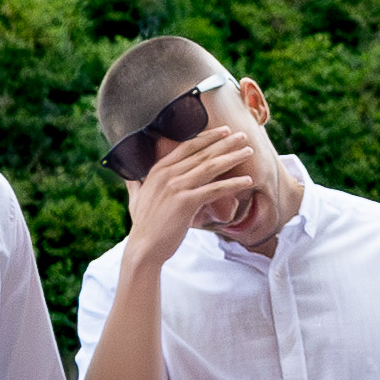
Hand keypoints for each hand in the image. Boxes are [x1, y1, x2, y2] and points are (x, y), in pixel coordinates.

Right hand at [121, 125, 263, 267]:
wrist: (144, 248)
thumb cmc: (143, 226)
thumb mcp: (136, 199)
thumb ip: (135, 184)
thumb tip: (130, 177)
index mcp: (158, 170)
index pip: (187, 147)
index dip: (207, 137)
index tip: (224, 131)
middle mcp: (167, 174)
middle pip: (202, 153)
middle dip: (225, 143)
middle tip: (243, 136)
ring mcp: (177, 187)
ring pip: (210, 167)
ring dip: (232, 157)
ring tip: (249, 152)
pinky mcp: (186, 202)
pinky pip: (215, 189)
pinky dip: (233, 184)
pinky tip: (247, 181)